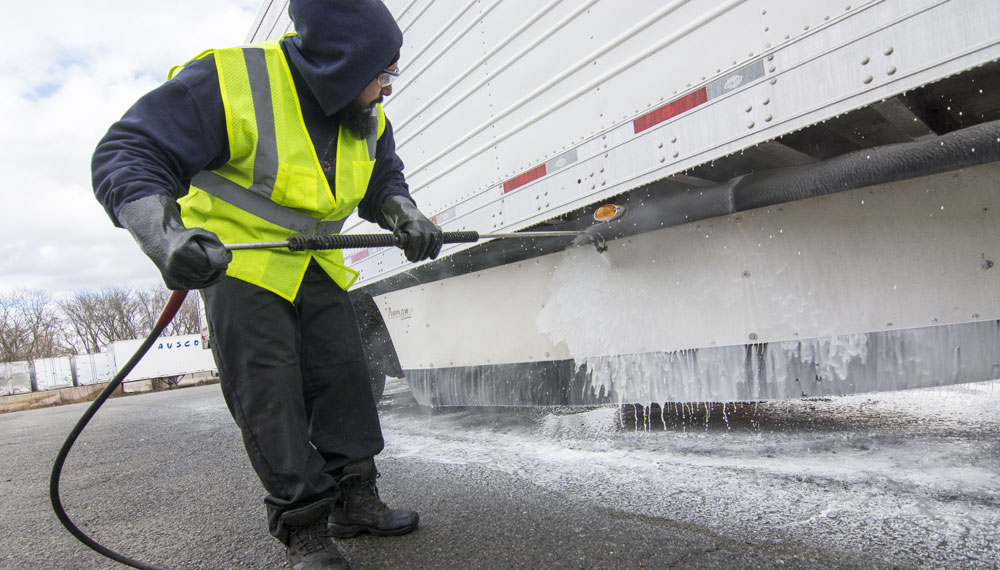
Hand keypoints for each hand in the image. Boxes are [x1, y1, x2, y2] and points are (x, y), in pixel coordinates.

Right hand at [117, 195, 231, 289]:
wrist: (162, 242)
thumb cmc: (186, 238)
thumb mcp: (203, 235)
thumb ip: (216, 247)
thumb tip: (225, 262)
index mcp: (182, 250)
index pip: (210, 263)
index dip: (221, 261)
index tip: (226, 257)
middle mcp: (175, 265)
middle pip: (206, 274)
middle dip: (214, 268)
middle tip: (214, 260)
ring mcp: (171, 276)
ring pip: (201, 282)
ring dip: (208, 275)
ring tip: (203, 263)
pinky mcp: (171, 284)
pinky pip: (193, 286)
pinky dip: (199, 280)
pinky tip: (194, 269)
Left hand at [381, 196, 442, 261]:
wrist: (410, 215)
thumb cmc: (403, 226)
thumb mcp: (397, 232)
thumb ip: (398, 240)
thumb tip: (400, 246)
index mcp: (413, 224)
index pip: (415, 239)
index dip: (413, 250)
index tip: (409, 257)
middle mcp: (424, 225)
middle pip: (425, 242)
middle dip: (419, 254)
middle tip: (413, 260)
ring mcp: (432, 227)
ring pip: (433, 243)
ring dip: (426, 254)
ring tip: (420, 258)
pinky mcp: (438, 230)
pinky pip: (439, 242)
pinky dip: (436, 251)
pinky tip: (432, 257)